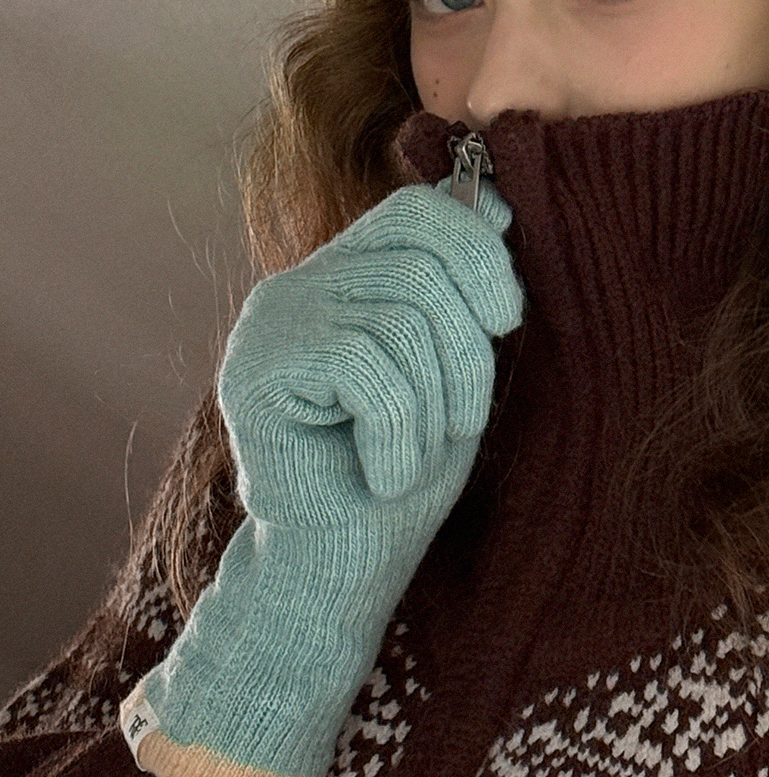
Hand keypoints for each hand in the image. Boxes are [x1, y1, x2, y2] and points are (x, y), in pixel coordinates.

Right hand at [119, 175, 523, 776]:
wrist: (340, 574)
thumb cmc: (403, 476)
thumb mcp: (454, 369)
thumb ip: (465, 290)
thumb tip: (498, 203)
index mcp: (345, 275)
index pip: (418, 208)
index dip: (479, 250)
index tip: (506, 319)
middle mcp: (297, 285)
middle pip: (423, 259)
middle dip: (470, 351)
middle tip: (460, 424)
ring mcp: (270, 324)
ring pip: (404, 317)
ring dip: (436, 407)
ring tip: (409, 459)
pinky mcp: (254, 372)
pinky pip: (367, 369)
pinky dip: (399, 436)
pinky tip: (379, 474)